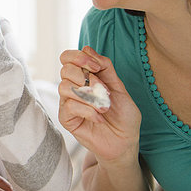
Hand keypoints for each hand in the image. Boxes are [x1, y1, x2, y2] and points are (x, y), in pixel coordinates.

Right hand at [59, 46, 141, 163]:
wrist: (125, 142)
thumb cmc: (123, 116)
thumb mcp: (119, 87)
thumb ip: (105, 67)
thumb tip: (87, 48)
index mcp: (83, 77)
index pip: (68, 57)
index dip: (80, 57)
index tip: (97, 67)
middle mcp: (73, 87)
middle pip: (65, 69)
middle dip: (88, 79)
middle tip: (105, 92)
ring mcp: (67, 102)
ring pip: (64, 87)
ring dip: (89, 96)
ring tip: (104, 108)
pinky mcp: (66, 118)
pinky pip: (69, 106)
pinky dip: (88, 111)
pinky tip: (99, 118)